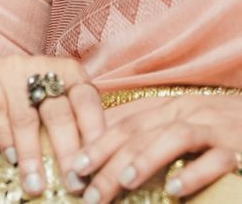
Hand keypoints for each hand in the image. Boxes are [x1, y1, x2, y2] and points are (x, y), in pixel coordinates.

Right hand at [0, 55, 104, 195]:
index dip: (93, 135)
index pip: (87, 103)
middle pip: (58, 113)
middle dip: (66, 152)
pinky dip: (5, 137)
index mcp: (70, 72)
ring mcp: (12, 69)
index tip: (96, 167)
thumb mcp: (59, 99)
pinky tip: (11, 158)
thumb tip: (95, 168)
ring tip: (36, 183)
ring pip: (25, 117)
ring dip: (31, 155)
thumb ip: (76, 125)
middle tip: (72, 183)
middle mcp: (42, 66)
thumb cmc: (33, 92)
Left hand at [73, 93, 241, 202]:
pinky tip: (175, 189)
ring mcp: (216, 128)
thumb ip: (151, 134)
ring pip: (173, 137)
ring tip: (123, 182)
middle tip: (88, 191)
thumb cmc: (226, 130)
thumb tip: (107, 150)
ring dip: (145, 159)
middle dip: (109, 160)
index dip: (96, 144)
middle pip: (140, 132)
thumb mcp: (184, 125)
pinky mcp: (241, 147)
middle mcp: (189, 113)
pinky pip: (217, 158)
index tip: (74, 170)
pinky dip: (195, 172)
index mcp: (170, 108)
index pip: (124, 123)